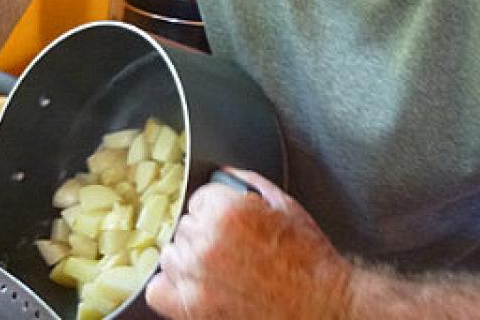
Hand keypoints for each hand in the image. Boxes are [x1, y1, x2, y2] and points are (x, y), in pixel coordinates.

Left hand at [146, 168, 352, 318]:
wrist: (322, 306)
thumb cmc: (309, 260)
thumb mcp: (285, 206)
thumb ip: (248, 183)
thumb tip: (224, 174)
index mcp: (226, 211)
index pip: (198, 198)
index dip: (217, 209)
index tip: (231, 222)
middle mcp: (205, 242)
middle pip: (184, 226)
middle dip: (204, 233)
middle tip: (232, 247)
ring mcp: (195, 278)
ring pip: (171, 255)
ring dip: (189, 259)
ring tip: (219, 268)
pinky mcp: (192, 309)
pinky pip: (157, 290)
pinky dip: (171, 288)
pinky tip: (195, 286)